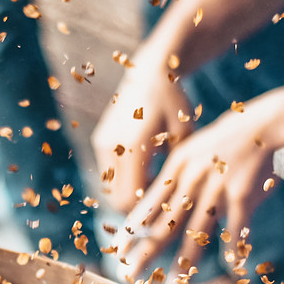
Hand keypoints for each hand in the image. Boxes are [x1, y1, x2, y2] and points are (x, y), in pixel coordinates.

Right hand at [92, 65, 195, 212]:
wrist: (150, 72)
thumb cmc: (175, 104)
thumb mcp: (184, 138)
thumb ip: (176, 171)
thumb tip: (174, 206)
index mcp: (133, 147)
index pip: (129, 199)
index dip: (145, 211)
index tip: (163, 206)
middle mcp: (112, 147)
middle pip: (116, 199)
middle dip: (136, 205)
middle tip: (158, 199)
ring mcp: (103, 143)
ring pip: (111, 188)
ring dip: (130, 191)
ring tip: (152, 180)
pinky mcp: (100, 140)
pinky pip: (110, 173)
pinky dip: (124, 178)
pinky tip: (144, 165)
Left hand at [114, 84, 283, 281]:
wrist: (268, 123)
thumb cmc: (232, 137)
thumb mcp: (196, 148)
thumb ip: (179, 175)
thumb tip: (160, 203)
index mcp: (178, 165)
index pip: (148, 205)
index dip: (132, 231)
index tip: (119, 250)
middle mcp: (192, 177)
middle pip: (165, 224)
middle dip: (146, 253)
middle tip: (130, 274)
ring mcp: (216, 187)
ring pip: (197, 234)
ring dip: (185, 263)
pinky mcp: (242, 195)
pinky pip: (235, 229)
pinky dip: (235, 250)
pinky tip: (234, 266)